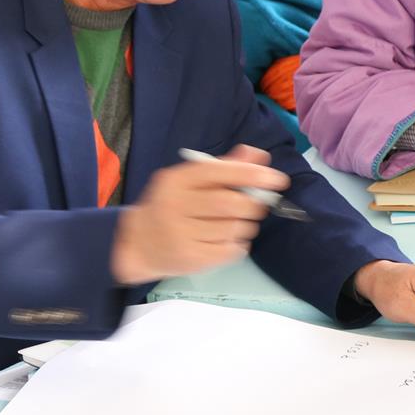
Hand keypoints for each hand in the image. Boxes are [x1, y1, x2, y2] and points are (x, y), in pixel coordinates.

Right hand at [110, 144, 284, 284]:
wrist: (136, 244)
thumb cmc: (170, 207)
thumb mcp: (188, 180)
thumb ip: (223, 167)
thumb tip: (258, 156)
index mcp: (176, 180)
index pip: (221, 173)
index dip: (254, 175)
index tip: (278, 179)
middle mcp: (175, 206)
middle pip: (232, 204)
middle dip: (254, 205)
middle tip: (257, 206)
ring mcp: (181, 235)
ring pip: (234, 228)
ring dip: (246, 226)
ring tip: (236, 224)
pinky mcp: (189, 258)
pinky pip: (230, 250)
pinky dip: (238, 244)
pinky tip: (226, 240)